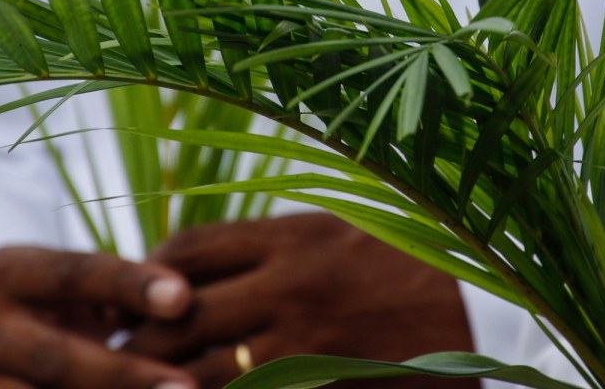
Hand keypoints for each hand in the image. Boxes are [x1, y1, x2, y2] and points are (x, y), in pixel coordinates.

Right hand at [0, 246, 196, 388]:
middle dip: (126, 376)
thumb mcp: (63, 285)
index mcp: (5, 275)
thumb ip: (115, 292)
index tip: (184, 298)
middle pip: (57, 361)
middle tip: (188, 386)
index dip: (130, 286)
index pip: (74, 276)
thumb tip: (185, 306)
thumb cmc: (42, 308)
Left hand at [129, 214, 478, 388]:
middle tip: (114, 351)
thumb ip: (279, 243)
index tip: (133, 291)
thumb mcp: (346, 231)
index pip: (190, 247)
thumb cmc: (415, 263)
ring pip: (204, 367)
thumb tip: (208, 258)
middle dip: (139, 334)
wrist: (490, 310)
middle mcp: (291, 283)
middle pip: (181, 309)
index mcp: (295, 235)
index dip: (147, 271)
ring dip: (167, 379)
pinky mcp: (323, 382)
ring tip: (144, 383)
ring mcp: (306, 339)